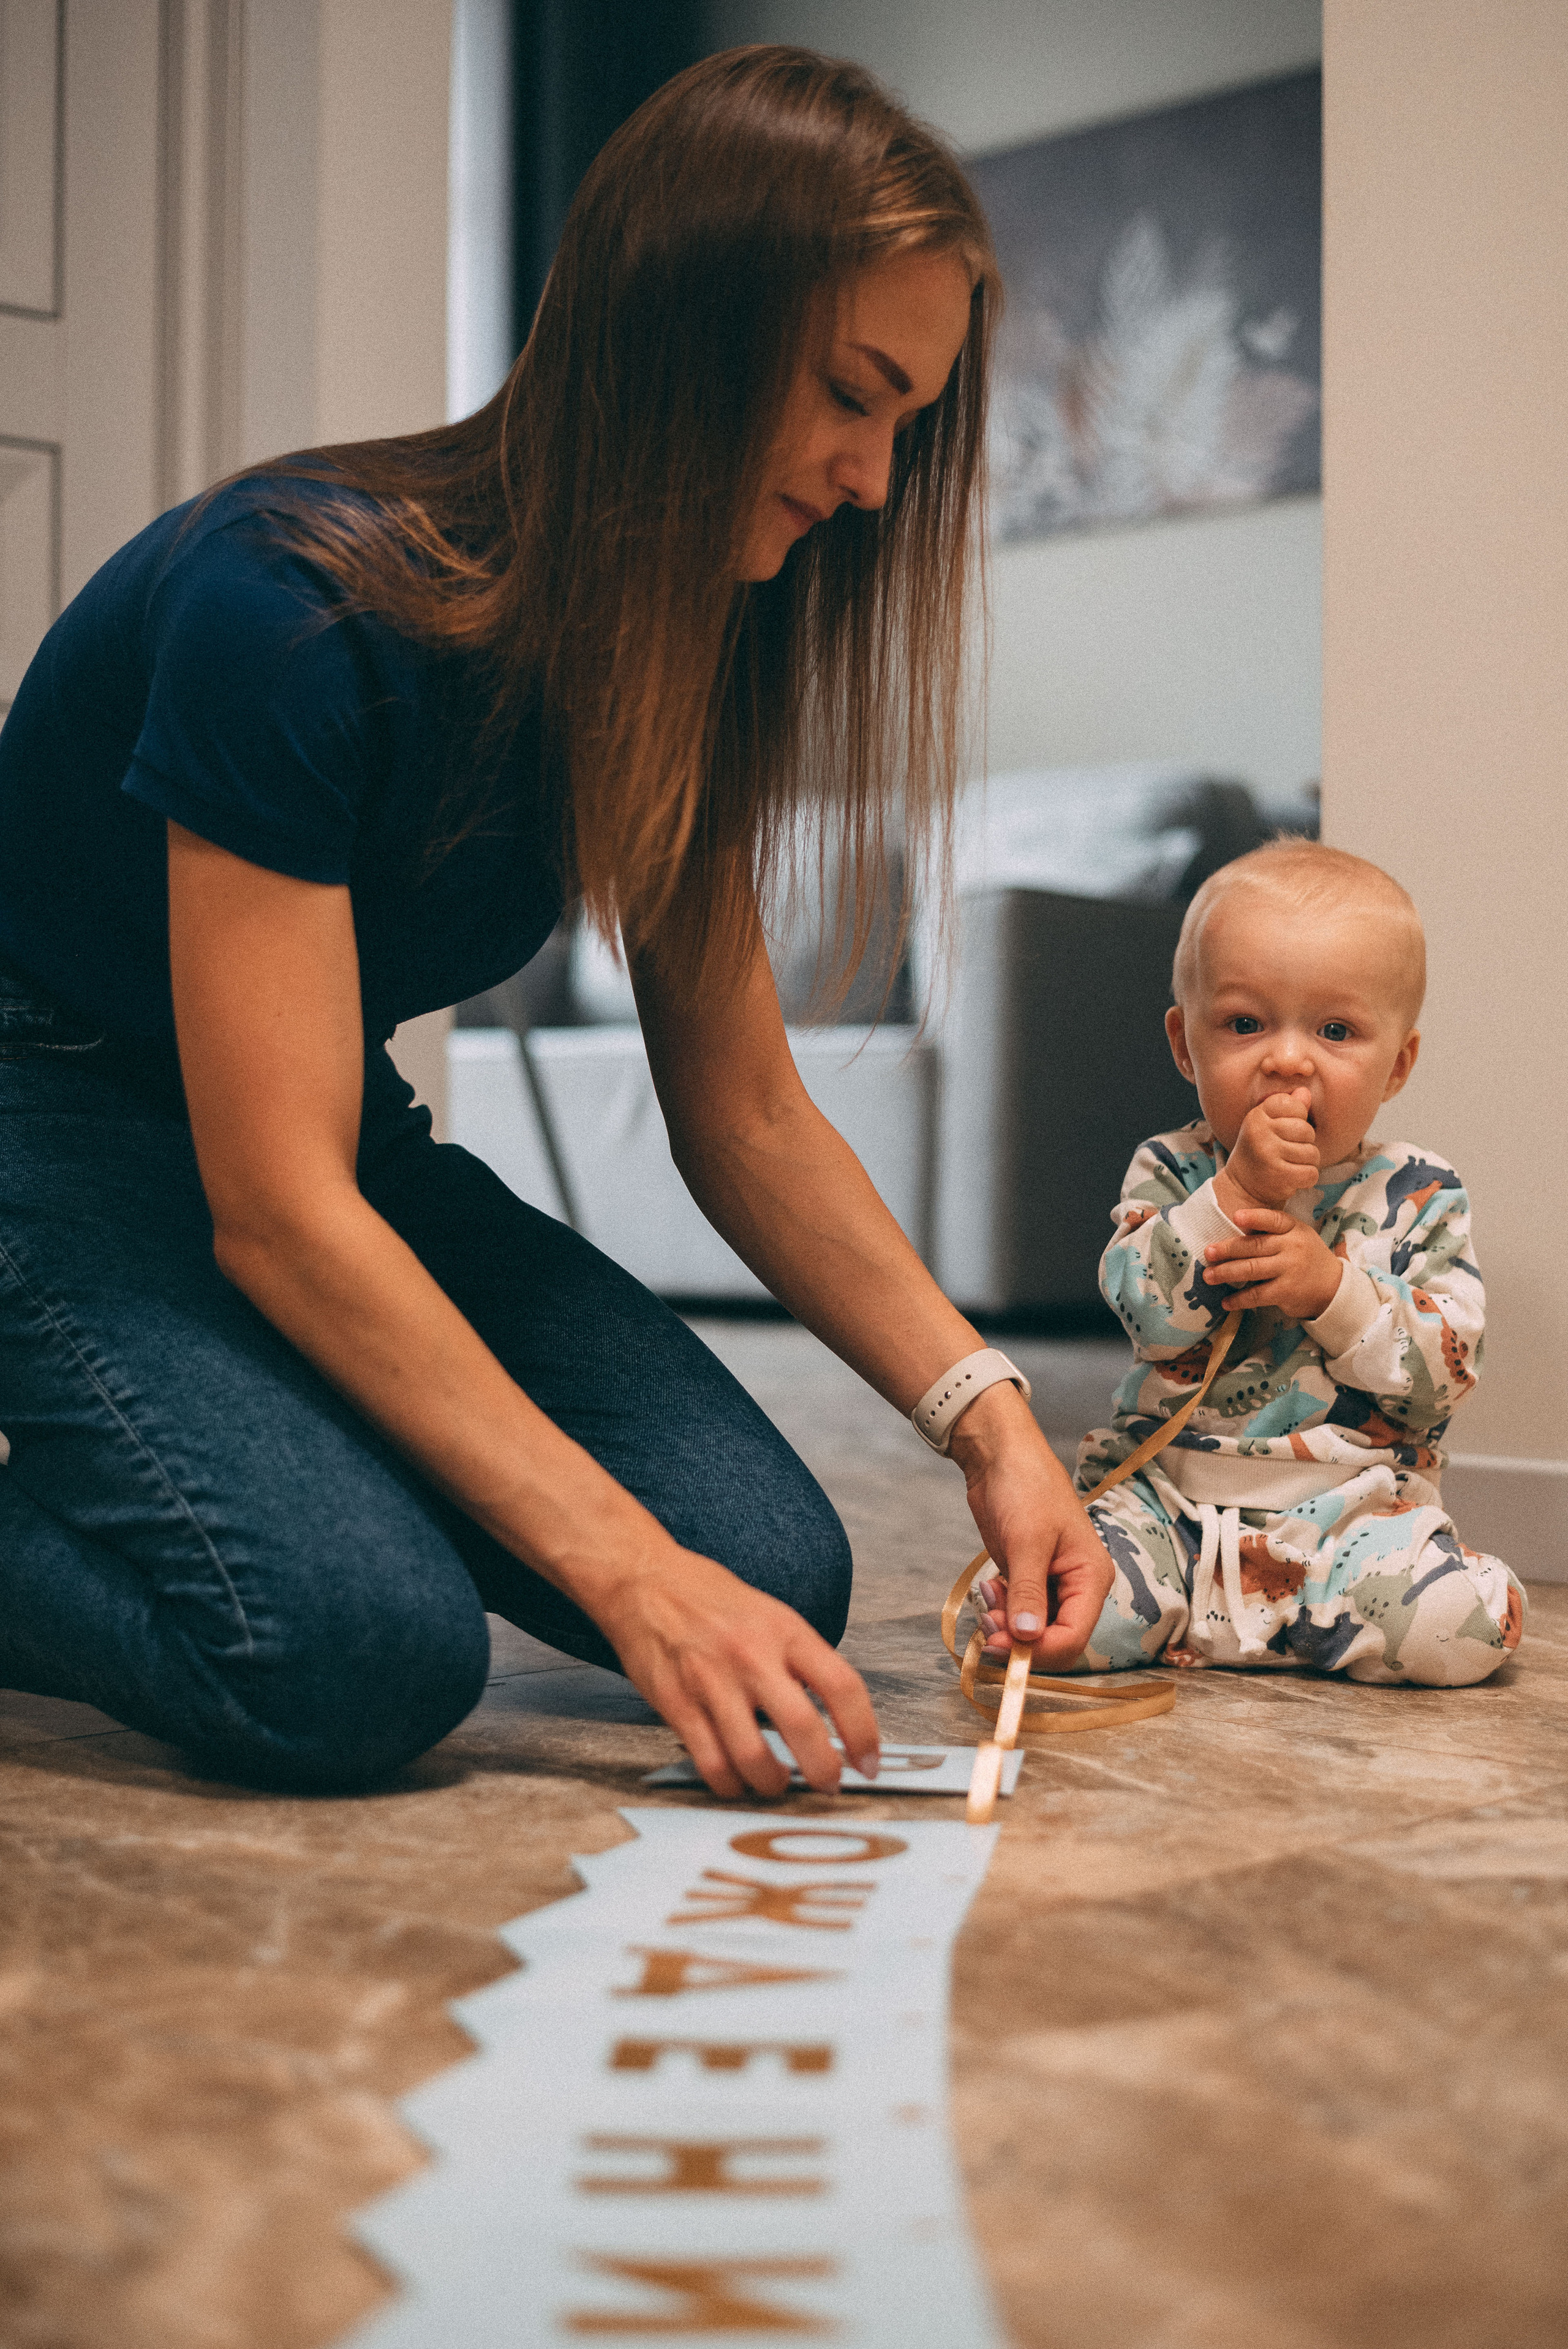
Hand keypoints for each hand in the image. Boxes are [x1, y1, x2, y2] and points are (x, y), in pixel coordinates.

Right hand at [595, 1541, 880, 1799]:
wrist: (645, 1582)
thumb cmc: (711, 1600)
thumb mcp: (772, 1615)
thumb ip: (802, 1661)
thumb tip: (835, 1717)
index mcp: (785, 1631)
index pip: (843, 1686)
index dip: (865, 1733)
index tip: (869, 1761)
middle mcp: (752, 1656)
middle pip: (804, 1729)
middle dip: (824, 1772)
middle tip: (828, 1784)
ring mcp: (712, 1682)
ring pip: (754, 1758)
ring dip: (774, 1786)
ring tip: (779, 1785)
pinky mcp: (676, 1704)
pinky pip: (711, 1764)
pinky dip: (731, 1785)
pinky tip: (738, 1781)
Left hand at [948, 1383, 1113, 1664]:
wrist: (1000, 1457)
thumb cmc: (1025, 1487)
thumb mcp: (1027, 1540)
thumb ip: (1029, 1592)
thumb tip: (1027, 1637)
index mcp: (1091, 1577)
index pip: (1074, 1637)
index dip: (1039, 1650)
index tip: (1003, 1644)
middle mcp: (1077, 1587)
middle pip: (1054, 1640)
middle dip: (1019, 1640)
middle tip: (987, 1623)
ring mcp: (1053, 1584)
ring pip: (1033, 1631)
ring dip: (1007, 1624)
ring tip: (989, 1596)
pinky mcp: (1029, 1580)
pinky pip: (1019, 1613)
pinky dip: (1002, 1611)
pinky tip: (991, 1589)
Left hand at [1203, 1204, 1342, 1320]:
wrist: (1333, 1287)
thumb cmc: (1307, 1257)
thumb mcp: (1298, 1237)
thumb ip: (1273, 1232)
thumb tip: (1235, 1231)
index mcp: (1294, 1229)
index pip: (1273, 1220)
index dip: (1254, 1218)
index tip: (1235, 1216)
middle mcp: (1292, 1247)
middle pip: (1255, 1246)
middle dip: (1228, 1249)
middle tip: (1208, 1252)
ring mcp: (1289, 1269)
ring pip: (1252, 1269)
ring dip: (1226, 1273)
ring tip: (1208, 1276)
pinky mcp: (1286, 1291)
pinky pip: (1257, 1295)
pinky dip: (1239, 1299)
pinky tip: (1226, 1301)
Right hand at [1215, 1089, 1318, 1213]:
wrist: (1241, 1186)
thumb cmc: (1260, 1151)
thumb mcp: (1268, 1125)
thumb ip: (1287, 1108)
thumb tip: (1305, 1092)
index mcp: (1257, 1115)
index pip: (1294, 1105)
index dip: (1297, 1118)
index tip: (1284, 1130)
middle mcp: (1260, 1132)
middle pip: (1306, 1130)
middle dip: (1304, 1143)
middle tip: (1288, 1152)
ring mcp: (1268, 1153)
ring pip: (1312, 1153)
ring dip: (1306, 1162)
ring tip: (1289, 1165)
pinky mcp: (1278, 1175)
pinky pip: (1311, 1173)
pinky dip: (1307, 1178)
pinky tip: (1293, 1178)